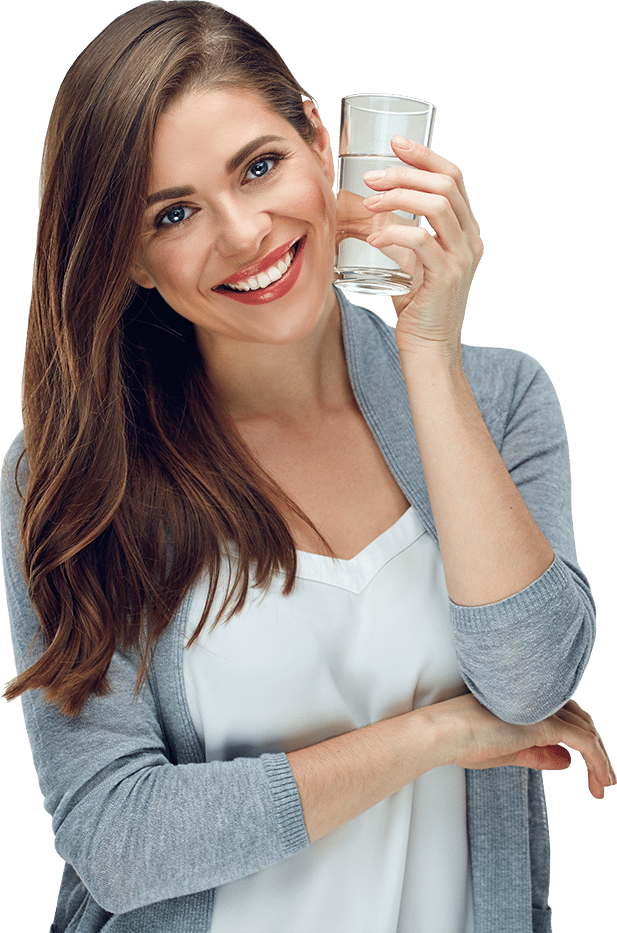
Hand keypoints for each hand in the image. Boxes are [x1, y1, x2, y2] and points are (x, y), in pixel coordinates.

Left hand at [362, 136, 483, 358]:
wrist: (430, 350)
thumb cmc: (418, 308)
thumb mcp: (412, 264)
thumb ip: (401, 238)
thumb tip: (366, 213)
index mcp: (467, 231)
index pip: (453, 178)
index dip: (425, 156)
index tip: (395, 143)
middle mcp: (471, 240)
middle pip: (445, 185)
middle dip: (405, 173)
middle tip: (371, 177)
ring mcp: (462, 258)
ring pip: (436, 206)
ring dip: (398, 197)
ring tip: (369, 203)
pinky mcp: (446, 277)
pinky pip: (421, 241)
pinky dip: (393, 234)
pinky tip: (373, 240)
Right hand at [420, 693, 615, 798]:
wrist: (445, 733)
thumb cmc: (465, 741)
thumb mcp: (509, 752)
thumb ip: (539, 754)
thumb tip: (566, 761)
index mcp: (528, 702)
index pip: (565, 715)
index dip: (581, 738)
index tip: (588, 767)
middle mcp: (538, 700)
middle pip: (581, 720)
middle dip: (597, 750)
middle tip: (603, 779)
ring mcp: (542, 709)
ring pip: (587, 731)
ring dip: (601, 760)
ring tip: (604, 785)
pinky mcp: (544, 724)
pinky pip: (584, 743)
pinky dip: (597, 762)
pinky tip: (600, 782)